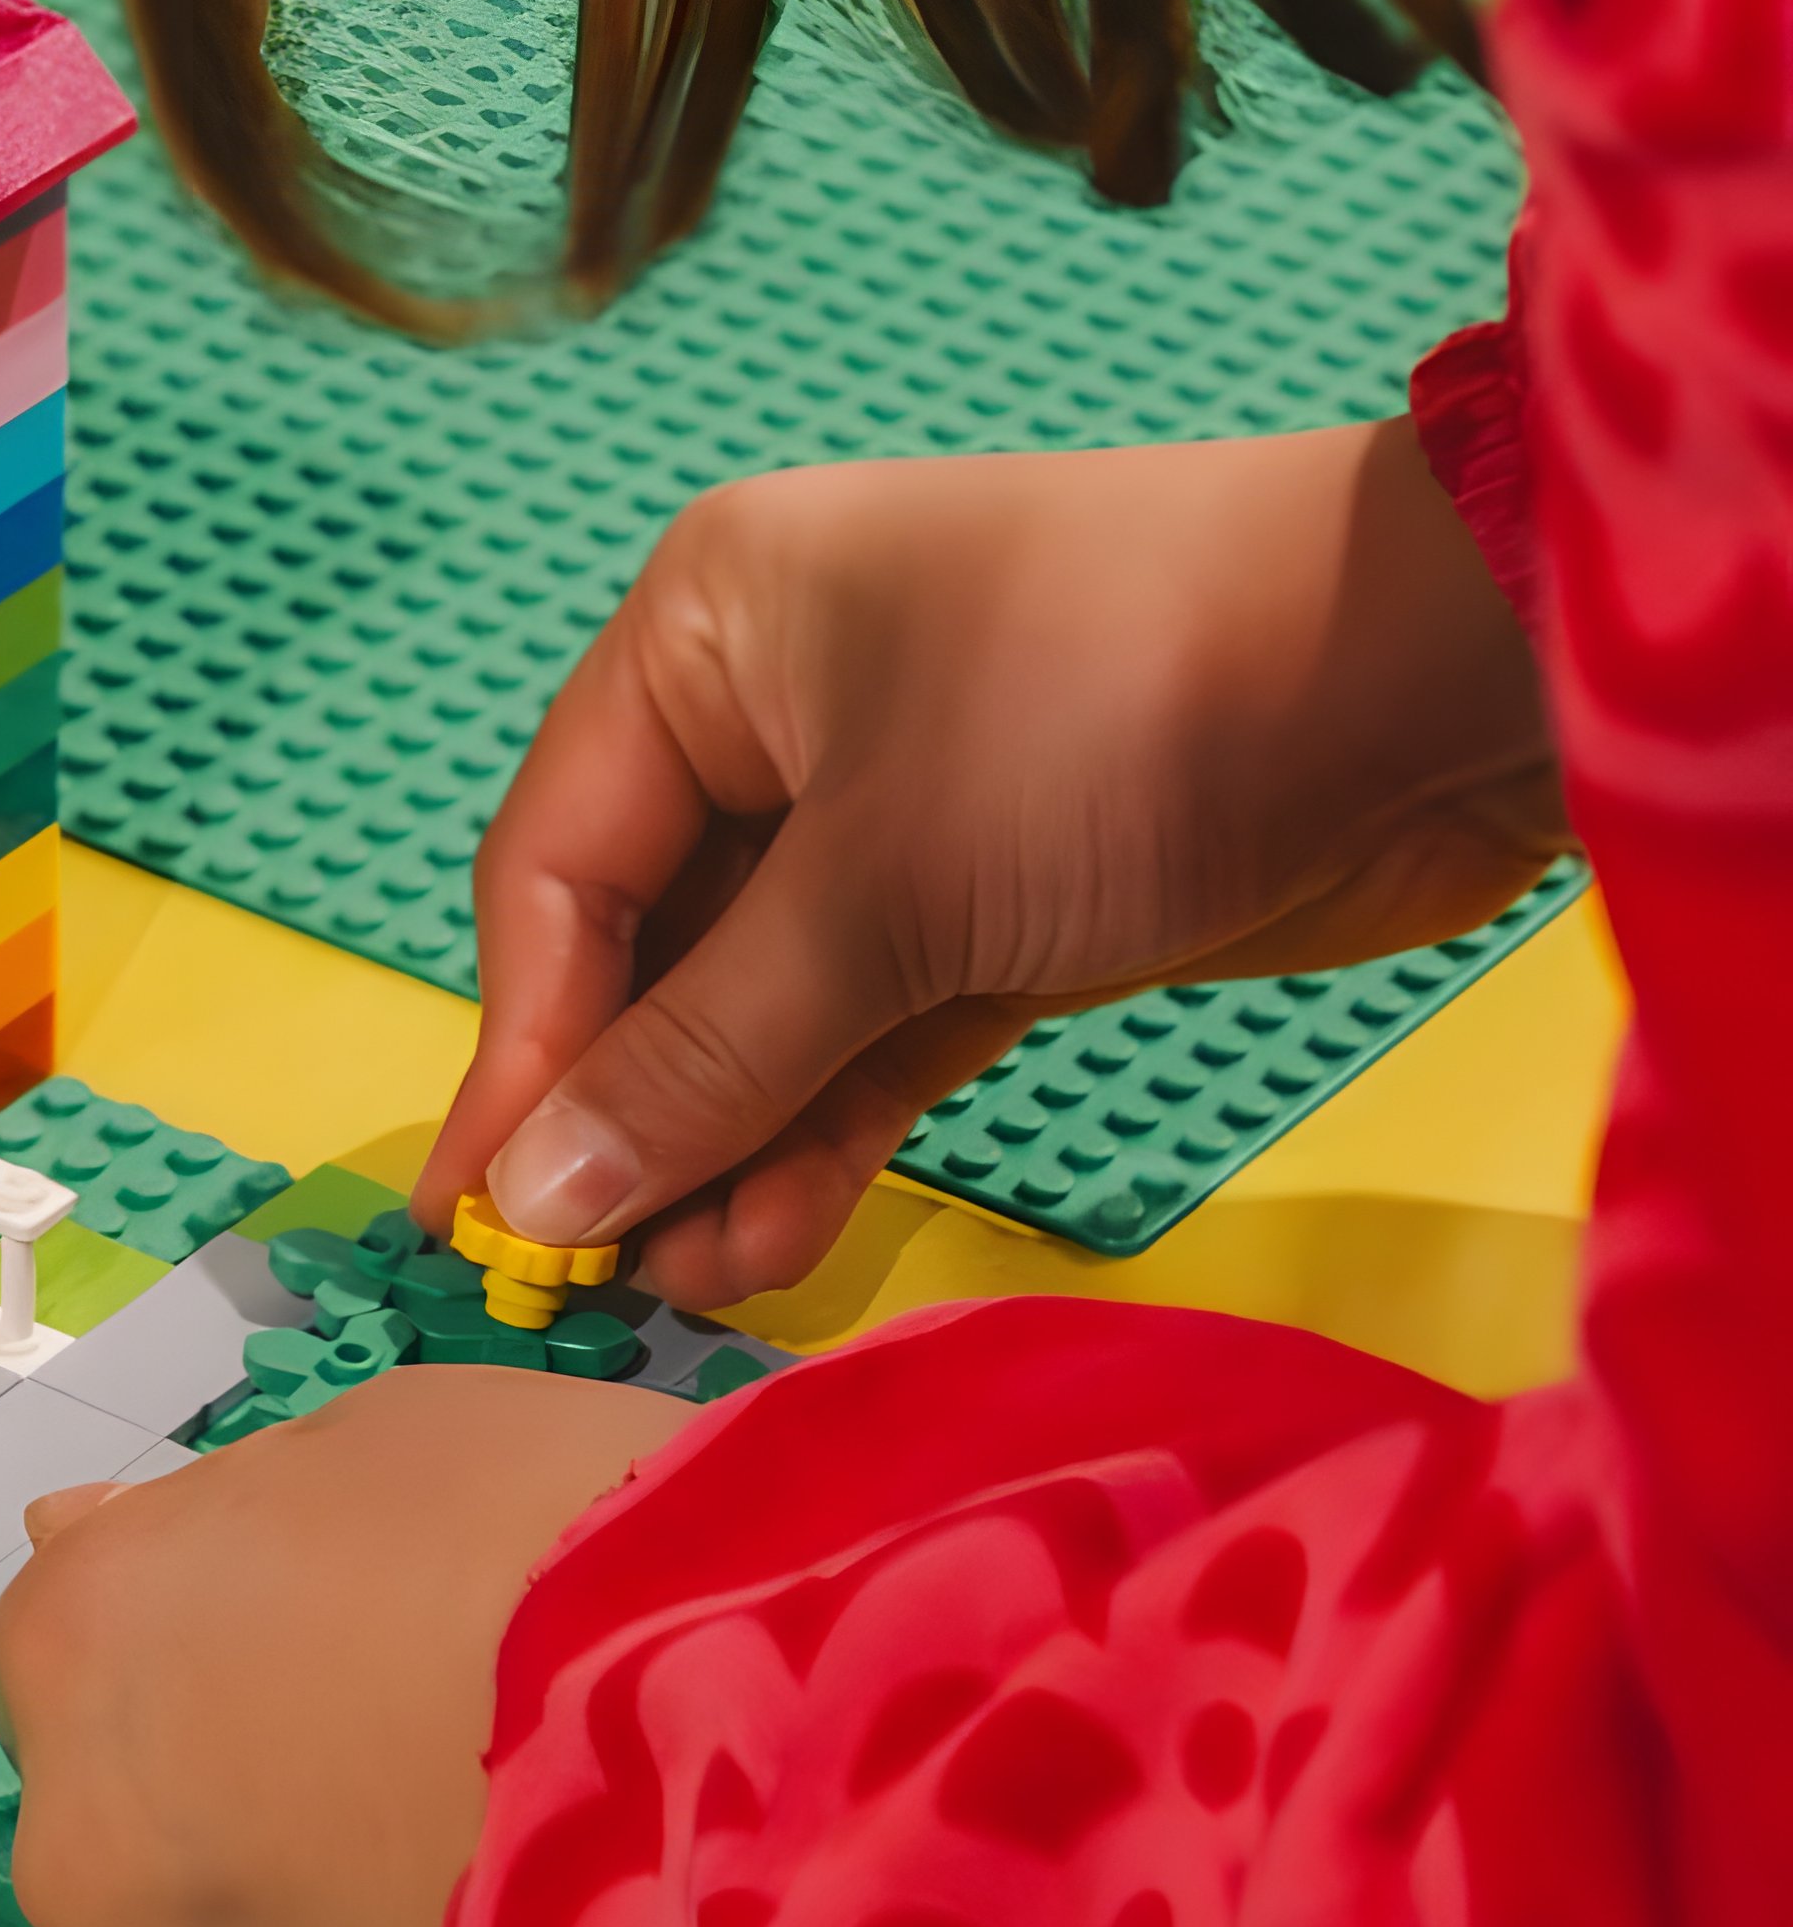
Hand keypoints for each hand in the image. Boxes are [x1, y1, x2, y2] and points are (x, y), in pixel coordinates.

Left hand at [0, 1366, 694, 1926]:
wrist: (767, 1781)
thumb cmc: (562, 1547)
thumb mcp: (391, 1441)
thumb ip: (229, 1511)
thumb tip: (98, 1528)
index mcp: (80, 1646)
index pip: (79, 1639)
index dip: (205, 1626)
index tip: (326, 1625)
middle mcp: (91, 1852)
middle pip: (143, 1813)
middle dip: (252, 1779)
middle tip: (435, 1742)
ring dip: (339, 1911)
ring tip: (522, 1861)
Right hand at [417, 420, 1564, 1309]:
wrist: (1442, 678)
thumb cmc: (1113, 713)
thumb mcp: (882, 892)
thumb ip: (701, 1060)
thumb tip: (535, 1205)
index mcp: (708, 633)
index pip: (554, 867)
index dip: (520, 1052)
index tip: (483, 1218)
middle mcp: (781, 712)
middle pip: (647, 944)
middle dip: (620, 1117)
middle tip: (567, 1283)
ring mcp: (897, 813)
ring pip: (760, 1008)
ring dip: (720, 1149)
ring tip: (677, 1292)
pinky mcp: (1004, 905)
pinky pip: (866, 1034)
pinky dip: (822, 1134)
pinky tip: (770, 1244)